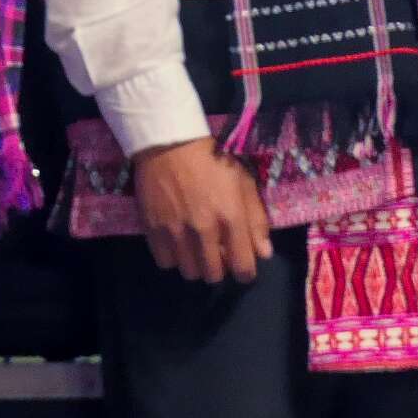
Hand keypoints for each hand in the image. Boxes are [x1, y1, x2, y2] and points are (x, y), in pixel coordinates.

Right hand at [134, 139, 271, 283]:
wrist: (170, 143)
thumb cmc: (213, 160)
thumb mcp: (244, 183)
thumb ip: (256, 220)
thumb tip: (264, 254)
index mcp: (231, 218)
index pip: (243, 267)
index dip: (245, 273)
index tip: (242, 266)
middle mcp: (204, 230)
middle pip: (214, 275)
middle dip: (220, 270)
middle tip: (217, 255)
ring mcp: (176, 231)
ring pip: (189, 272)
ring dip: (196, 266)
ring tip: (196, 251)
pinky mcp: (153, 228)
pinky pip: (165, 261)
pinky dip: (173, 258)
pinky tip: (177, 244)